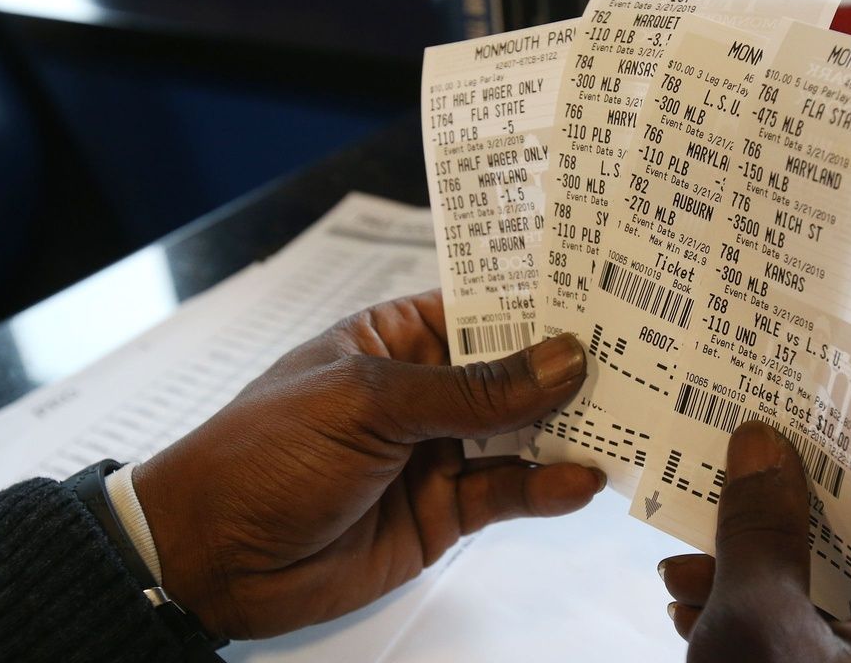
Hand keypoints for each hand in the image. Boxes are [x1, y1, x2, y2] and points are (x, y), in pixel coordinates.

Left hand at [133, 290, 601, 639]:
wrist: (209, 561)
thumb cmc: (264, 453)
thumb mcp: (369, 402)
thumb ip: (472, 389)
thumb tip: (563, 358)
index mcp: (395, 337)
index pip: (482, 306)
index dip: (540, 300)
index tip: (606, 289)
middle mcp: (423, 389)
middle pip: (513, 371)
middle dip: (570, 366)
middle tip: (641, 356)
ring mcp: (437, 451)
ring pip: (522, 434)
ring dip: (570, 429)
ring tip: (628, 419)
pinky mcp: (445, 512)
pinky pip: (508, 493)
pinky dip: (546, 489)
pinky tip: (580, 481)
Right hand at [660, 422, 850, 661]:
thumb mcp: (763, 634)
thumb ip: (761, 528)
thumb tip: (760, 444)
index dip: (831, 446)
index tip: (767, 414)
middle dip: (777, 518)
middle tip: (713, 483)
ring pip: (850, 594)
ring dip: (765, 574)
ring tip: (685, 565)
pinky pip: (846, 645)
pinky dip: (780, 625)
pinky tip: (705, 615)